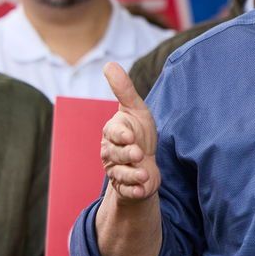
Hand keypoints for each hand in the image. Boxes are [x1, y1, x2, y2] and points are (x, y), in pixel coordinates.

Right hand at [101, 62, 160, 202]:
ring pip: (121, 174)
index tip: (131, 136)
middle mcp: (111, 152)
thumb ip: (124, 90)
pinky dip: (135, 191)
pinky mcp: (126, 187)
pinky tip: (144, 189)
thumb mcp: (136, 110)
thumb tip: (109, 64)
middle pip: (116, 154)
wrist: (145, 163)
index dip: (121, 134)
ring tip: (145, 174)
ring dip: (133, 174)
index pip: (113, 133)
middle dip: (127, 155)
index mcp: (113, 132)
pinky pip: (127, 191)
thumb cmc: (140, 133)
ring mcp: (117, 171)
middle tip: (139, 154)